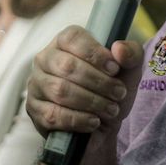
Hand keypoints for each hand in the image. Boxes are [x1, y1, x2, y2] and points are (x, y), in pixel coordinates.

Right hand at [27, 25, 142, 136]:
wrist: (101, 125)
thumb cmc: (110, 90)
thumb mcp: (129, 70)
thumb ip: (131, 54)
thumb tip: (119, 48)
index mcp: (65, 41)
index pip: (73, 38)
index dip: (95, 53)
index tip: (115, 69)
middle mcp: (45, 58)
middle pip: (67, 66)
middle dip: (98, 82)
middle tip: (118, 93)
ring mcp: (36, 84)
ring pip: (60, 90)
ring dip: (91, 102)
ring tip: (110, 109)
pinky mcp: (34, 109)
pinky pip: (53, 114)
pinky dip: (78, 119)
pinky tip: (94, 121)